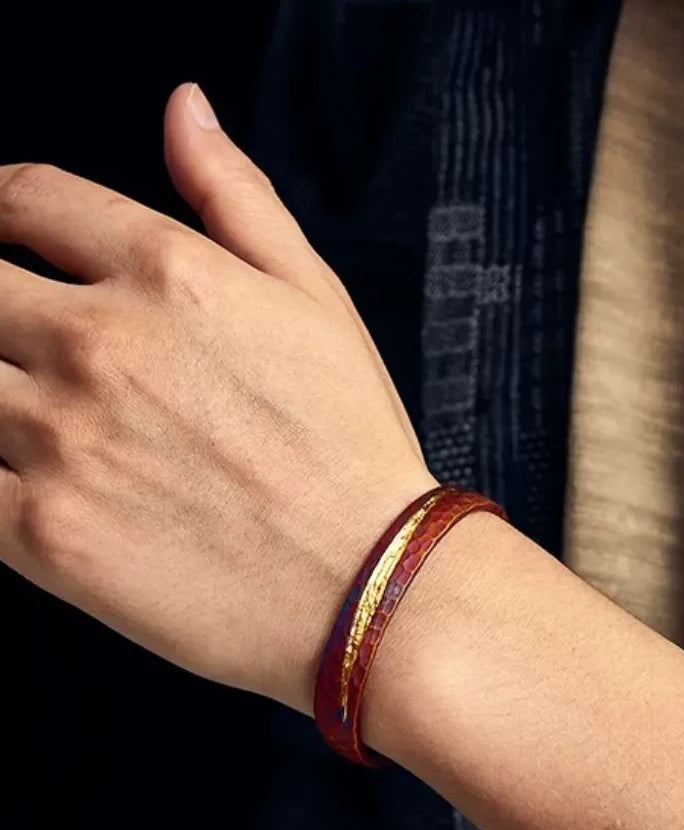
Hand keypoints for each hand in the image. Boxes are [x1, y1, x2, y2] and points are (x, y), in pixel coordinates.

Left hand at [0, 83, 436, 712]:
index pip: (25, 198)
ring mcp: (61, 439)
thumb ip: (236, 196)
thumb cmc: (351, 452)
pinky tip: (15, 466)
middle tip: (16, 330)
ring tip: (26, 401)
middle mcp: (99, 343)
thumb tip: (184, 109)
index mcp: (166, 273)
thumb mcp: (316, 299)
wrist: (370, 588)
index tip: (2, 234)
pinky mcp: (42, 533)